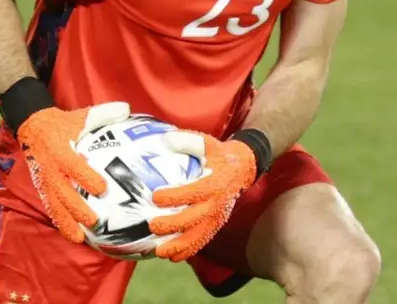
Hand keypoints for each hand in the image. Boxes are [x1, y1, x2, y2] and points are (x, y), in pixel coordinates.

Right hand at [16, 101, 130, 242]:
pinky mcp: (42, 187)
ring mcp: (44, 180)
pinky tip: (72, 235)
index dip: (86, 177)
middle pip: (63, 192)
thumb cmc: (63, 123)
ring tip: (79, 238)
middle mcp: (50, 168)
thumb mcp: (81, 115)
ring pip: (54, 204)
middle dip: (76, 208)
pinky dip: (59, 221)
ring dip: (66, 222)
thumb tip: (127, 110)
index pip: (74, 166)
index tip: (102, 189)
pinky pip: (50, 207)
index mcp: (60, 150)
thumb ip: (103, 114)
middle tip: (94, 221)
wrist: (32, 126)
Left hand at [148, 131, 258, 261]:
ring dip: (179, 245)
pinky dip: (188, 250)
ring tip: (159, 251)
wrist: (244, 168)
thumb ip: (188, 141)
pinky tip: (172, 257)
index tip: (155, 196)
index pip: (193, 192)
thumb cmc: (221, 155)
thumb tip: (164, 140)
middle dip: (172, 225)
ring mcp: (218, 215)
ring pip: (198, 235)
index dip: (174, 196)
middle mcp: (217, 202)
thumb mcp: (208, 143)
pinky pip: (203, 240)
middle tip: (152, 226)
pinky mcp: (217, 223)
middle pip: (194, 218)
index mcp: (214, 183)